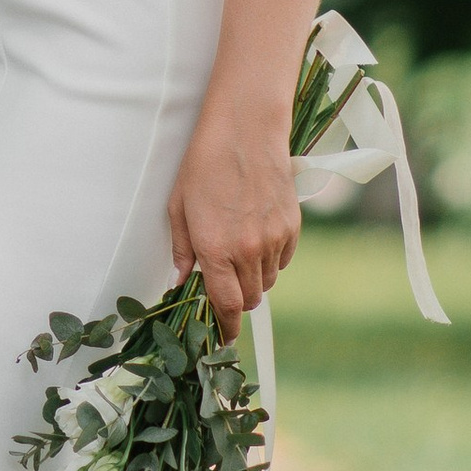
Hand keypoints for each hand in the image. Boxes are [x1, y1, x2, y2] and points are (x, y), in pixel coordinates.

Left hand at [166, 101, 300, 334]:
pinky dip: (271, 259)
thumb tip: (181, 281)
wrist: (245, 131)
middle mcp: (247, 250)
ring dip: (252, 278)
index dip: (225, 328)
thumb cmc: (203, 165)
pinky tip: (257, 235)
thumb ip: (182, 249)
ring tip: (239, 250)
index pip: (226, 306)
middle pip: (248, 299)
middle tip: (224, 281)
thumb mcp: (178, 207)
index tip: (223, 338)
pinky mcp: (292, 227)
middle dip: (235, 299)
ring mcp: (273, 239)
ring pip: (266, 282)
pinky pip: (283, 261)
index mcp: (215, 248)